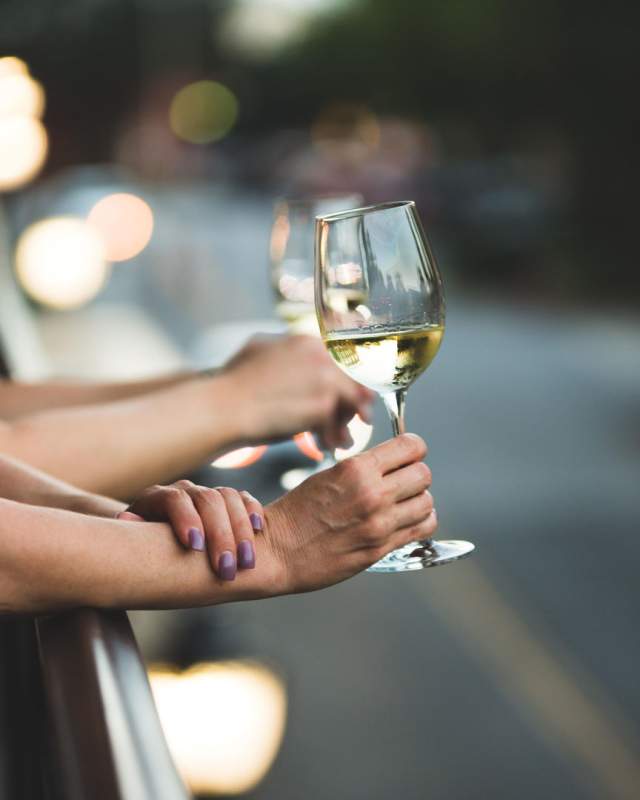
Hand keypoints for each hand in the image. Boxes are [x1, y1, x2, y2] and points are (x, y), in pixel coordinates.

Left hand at [117, 481, 263, 580]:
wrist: (154, 553)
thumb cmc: (139, 556)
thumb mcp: (131, 548)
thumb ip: (132, 536)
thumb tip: (126, 519)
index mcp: (155, 500)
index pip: (174, 499)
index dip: (185, 519)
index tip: (194, 547)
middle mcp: (182, 492)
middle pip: (206, 500)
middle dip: (219, 535)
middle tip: (226, 569)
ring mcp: (206, 495)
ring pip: (228, 497)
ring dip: (240, 530)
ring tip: (246, 563)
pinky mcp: (227, 502)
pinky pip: (244, 497)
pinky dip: (252, 510)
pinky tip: (259, 529)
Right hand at [219, 335, 373, 448]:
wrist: (223, 407)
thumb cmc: (232, 383)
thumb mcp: (259, 348)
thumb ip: (285, 348)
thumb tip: (300, 357)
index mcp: (306, 341)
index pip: (343, 360)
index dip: (347, 382)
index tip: (348, 397)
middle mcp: (320, 356)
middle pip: (353, 381)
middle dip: (351, 404)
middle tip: (350, 423)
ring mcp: (324, 379)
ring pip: (351, 402)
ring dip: (344, 422)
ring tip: (339, 440)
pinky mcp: (323, 405)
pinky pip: (338, 424)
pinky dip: (333, 437)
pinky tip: (325, 446)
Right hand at [257, 433, 435, 595]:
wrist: (277, 551)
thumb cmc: (296, 513)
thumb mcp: (329, 475)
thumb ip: (364, 469)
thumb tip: (394, 463)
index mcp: (356, 469)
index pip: (411, 446)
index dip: (414, 449)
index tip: (409, 454)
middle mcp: (372, 494)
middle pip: (423, 474)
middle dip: (415, 475)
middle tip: (403, 481)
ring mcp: (379, 523)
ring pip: (427, 501)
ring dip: (418, 500)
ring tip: (403, 503)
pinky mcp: (381, 548)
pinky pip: (422, 528)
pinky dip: (421, 522)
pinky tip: (406, 521)